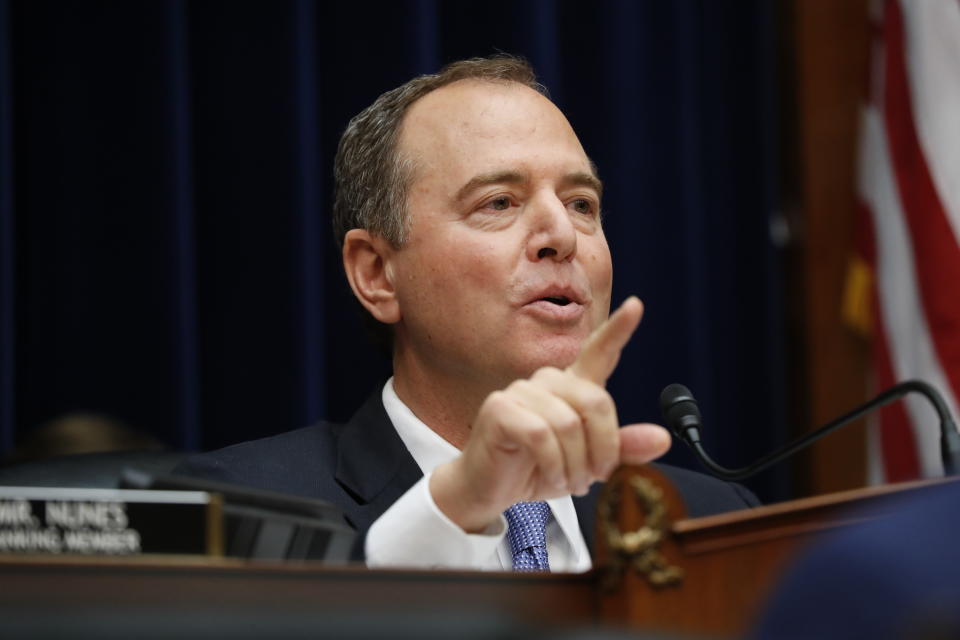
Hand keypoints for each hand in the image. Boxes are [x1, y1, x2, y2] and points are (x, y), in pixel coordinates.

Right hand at [430, 296, 671, 532]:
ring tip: (569, 482)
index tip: (636, 306)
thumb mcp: (588, 464)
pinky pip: (541, 435)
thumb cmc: (539, 470)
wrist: (491, 490)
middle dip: (603, 448)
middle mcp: (548, 381)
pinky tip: (551, 477)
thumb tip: (662, 439)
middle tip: (596, 477)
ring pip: (569, 424)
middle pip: (596, 401)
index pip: (598, 352)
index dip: (618, 329)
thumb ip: (622, 449)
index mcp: (572, 387)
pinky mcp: (500, 408)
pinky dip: (553, 464)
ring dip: (576, 465)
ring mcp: (521, 391)